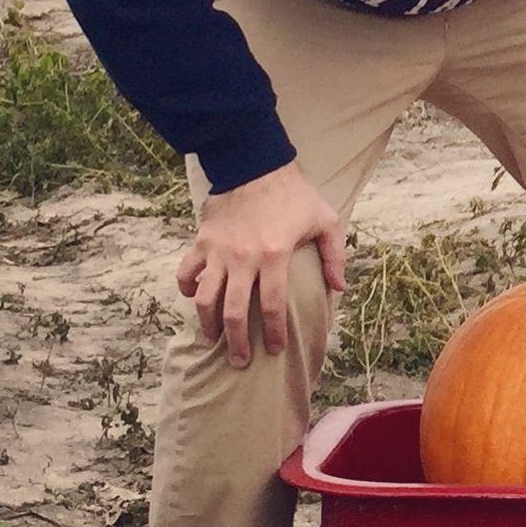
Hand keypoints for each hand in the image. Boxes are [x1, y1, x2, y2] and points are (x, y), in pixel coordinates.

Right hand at [176, 162, 346, 368]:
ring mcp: (218, 251)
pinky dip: (186, 288)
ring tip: (213, 339)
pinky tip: (193, 298)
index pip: (274, 306)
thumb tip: (339, 288)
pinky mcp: (201, 241)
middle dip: (236, 342)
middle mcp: (243, 258)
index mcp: (275, 256)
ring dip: (207, 323)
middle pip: (235, 312)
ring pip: (205, 299)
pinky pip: (186, 272)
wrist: (255, 165)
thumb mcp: (325, 220)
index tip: (274, 350)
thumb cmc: (295, 194)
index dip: (274, 332)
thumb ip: (335, 255)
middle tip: (240, 361)